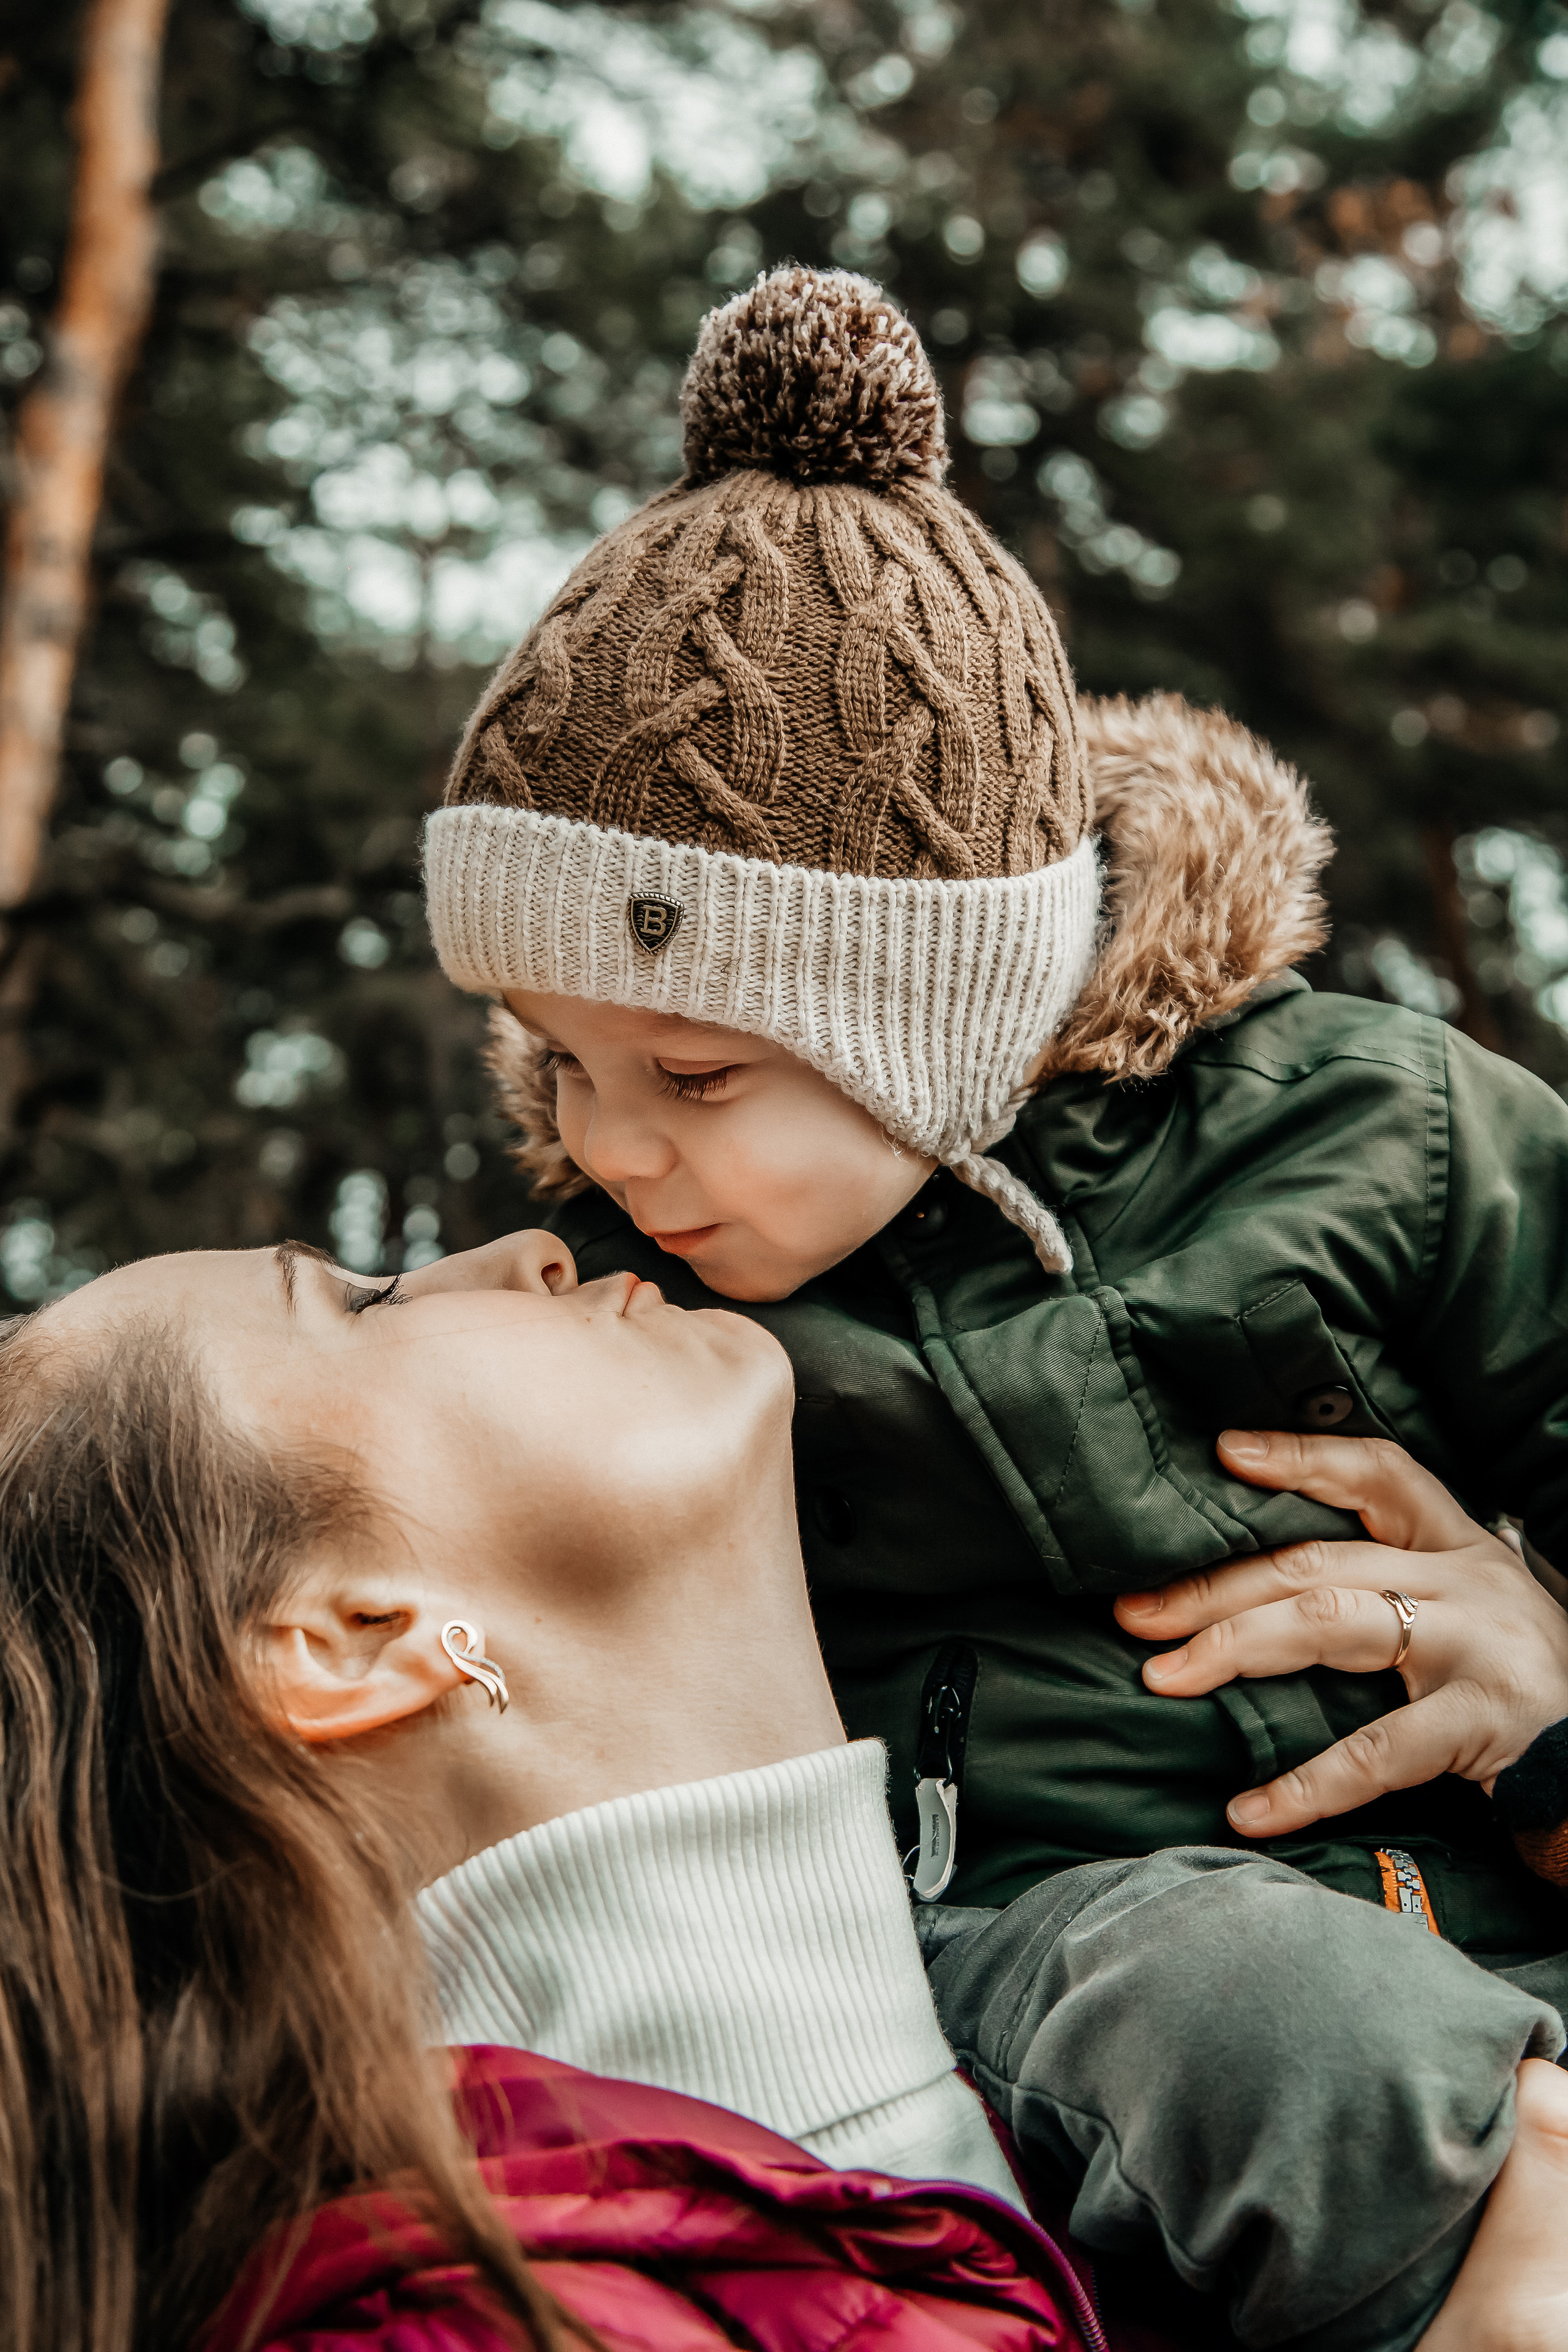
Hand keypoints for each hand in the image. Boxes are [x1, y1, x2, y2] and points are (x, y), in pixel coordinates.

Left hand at [1112, 1432, 1567, 1838]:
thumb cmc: (1518, 1694)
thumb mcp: (1466, 1617)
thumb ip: (1386, 1593)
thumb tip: (1251, 1599)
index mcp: (1461, 1548)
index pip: (1377, 1473)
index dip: (1301, 1457)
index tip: (1222, 1452)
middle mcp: (1469, 1580)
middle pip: (1317, 1562)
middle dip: (1214, 1587)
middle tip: (1136, 1615)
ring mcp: (1477, 1644)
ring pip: (1329, 1622)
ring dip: (1232, 1648)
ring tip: (1163, 1677)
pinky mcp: (1484, 1719)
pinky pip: (1376, 1750)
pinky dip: (1305, 1784)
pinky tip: (1249, 1809)